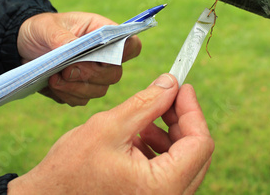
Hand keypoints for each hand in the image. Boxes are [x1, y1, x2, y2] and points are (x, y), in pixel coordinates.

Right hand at [7, 74, 213, 194]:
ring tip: (145, 121)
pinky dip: (161, 151)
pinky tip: (139, 138)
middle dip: (182, 121)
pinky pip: (170, 174)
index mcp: (162, 187)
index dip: (192, 110)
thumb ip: (147, 103)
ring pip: (185, 163)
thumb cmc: (70, 171)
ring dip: (171, 135)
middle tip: (166, 97)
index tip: (181, 88)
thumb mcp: (110, 127)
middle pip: (196, 154)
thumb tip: (171, 84)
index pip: (200, 143)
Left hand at [17, 12, 141, 105]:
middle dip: (90, 75)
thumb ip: (61, 37)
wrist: (23, 46)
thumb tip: (72, 48)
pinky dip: (66, 95)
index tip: (102, 56)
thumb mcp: (47, 27)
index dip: (125, 52)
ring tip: (53, 77)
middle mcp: (104, 56)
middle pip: (115, 74)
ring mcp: (94, 76)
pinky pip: (81, 100)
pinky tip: (51, 85)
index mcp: (103, 33)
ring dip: (75, 88)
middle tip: (66, 70)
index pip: (130, 45)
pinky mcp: (80, 90)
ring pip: (99, 91)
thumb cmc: (41, 29)